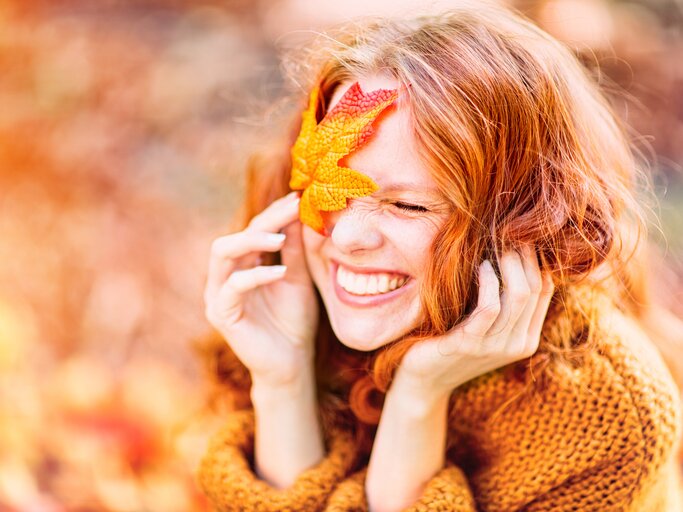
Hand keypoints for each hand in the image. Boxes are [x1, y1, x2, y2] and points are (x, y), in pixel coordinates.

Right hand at [203, 191, 318, 386]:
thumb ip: (294, 249)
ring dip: (251, 240)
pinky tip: (279, 272)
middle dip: (262, 220)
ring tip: (280, 237)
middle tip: (291, 209)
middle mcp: (225, 277)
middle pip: (235, 236)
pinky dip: (255, 275)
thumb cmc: (294, 322)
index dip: (274, 213)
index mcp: (242, 267)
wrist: (292, 364)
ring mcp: (219, 295)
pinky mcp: (221, 315)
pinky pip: (232, 287)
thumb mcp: (298, 278)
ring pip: (222, 253)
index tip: (298, 198)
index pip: (252, 231)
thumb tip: (298, 210)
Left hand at [395, 245, 554, 397]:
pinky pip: (490, 307)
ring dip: (508, 262)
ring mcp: (496, 347)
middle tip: (506, 231)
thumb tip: (511, 251)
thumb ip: (501, 299)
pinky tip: (481, 266)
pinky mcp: (469, 344)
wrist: (422, 379)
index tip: (518, 233)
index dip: (535, 257)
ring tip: (494, 243)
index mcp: (526, 338)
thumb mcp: (483, 322)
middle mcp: (518, 345)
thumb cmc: (450, 340)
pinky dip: (489, 281)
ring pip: (519, 294)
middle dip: (523, 254)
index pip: (545, 288)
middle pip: (535, 287)